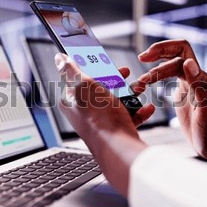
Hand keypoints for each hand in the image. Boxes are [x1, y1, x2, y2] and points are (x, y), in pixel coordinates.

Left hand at [55, 53, 154, 195]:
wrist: (118, 148)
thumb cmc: (98, 119)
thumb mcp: (83, 86)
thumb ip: (71, 70)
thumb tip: (59, 58)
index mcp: (72, 100)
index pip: (78, 77)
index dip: (90, 66)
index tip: (101, 58)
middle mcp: (85, 111)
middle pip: (99, 88)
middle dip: (116, 79)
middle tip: (124, 72)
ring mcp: (102, 121)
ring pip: (116, 100)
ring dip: (131, 92)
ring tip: (140, 87)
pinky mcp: (116, 129)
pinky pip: (129, 116)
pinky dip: (139, 110)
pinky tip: (146, 107)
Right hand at [136, 39, 206, 169]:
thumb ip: (198, 86)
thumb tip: (187, 62)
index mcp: (201, 79)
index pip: (182, 51)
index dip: (164, 49)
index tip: (147, 57)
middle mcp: (196, 79)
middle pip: (174, 56)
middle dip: (156, 55)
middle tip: (140, 59)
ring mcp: (189, 86)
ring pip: (169, 68)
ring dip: (153, 71)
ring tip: (139, 83)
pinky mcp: (183, 95)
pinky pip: (168, 80)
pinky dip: (155, 79)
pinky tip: (146, 85)